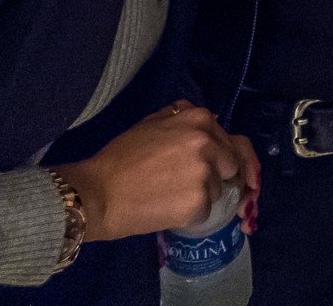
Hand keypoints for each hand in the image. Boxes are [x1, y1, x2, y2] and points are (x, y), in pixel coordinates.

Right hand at [52, 102, 260, 242]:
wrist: (98, 193)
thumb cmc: (119, 158)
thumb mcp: (151, 123)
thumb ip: (182, 117)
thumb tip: (210, 118)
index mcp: (199, 120)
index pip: (234, 141)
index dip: (228, 157)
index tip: (226, 170)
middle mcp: (208, 143)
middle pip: (232, 166)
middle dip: (216, 176)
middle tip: (186, 184)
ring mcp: (205, 174)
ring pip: (217, 190)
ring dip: (200, 196)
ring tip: (167, 195)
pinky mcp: (198, 203)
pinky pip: (205, 212)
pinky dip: (190, 215)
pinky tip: (165, 209)